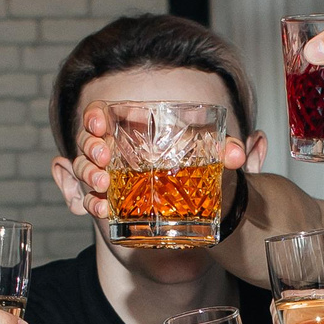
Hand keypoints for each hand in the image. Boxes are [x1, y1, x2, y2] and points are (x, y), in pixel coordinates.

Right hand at [64, 102, 248, 223]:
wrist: (193, 206)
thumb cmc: (194, 169)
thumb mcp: (209, 157)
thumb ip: (224, 151)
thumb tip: (239, 155)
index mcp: (133, 129)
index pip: (101, 113)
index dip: (94, 116)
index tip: (100, 123)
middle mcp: (116, 150)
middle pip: (88, 140)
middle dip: (91, 146)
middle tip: (104, 156)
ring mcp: (108, 175)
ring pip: (85, 168)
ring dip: (89, 174)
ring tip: (103, 184)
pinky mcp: (109, 201)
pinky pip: (89, 199)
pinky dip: (91, 203)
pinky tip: (102, 209)